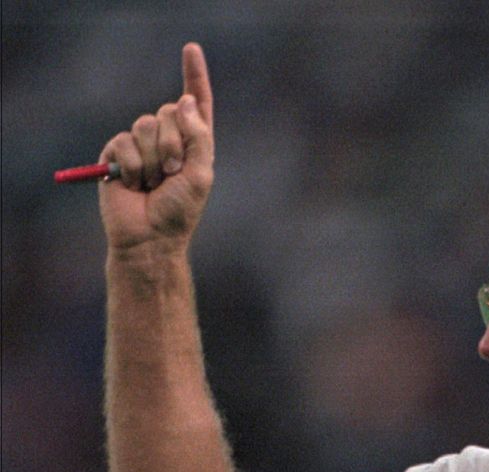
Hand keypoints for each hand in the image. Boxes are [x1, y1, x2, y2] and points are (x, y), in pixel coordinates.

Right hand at [99, 42, 214, 254]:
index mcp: (193, 142)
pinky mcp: (116, 153)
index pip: (195, 103)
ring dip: (154, 158)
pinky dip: (132, 166)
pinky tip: (133, 185)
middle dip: (174, 143)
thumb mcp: (201, 173)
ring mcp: (140, 145)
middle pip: (169, 110)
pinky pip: (123, 142)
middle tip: (173, 173)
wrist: (150, 237)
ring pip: (146, 125)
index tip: (190, 48)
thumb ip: (199, 136)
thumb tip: (184, 100)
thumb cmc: (180, 210)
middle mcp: (168, 139)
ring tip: (153, 182)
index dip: (193, 75)